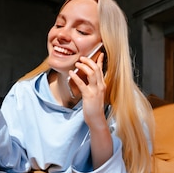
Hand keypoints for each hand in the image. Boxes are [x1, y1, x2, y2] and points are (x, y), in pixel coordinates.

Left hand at [68, 53, 111, 167]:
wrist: (96, 119)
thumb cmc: (94, 107)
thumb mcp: (96, 94)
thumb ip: (93, 86)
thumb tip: (87, 79)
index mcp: (102, 85)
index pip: (102, 70)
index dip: (100, 61)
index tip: (99, 53)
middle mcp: (100, 86)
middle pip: (96, 69)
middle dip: (89, 61)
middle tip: (82, 58)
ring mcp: (95, 90)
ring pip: (92, 73)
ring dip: (84, 67)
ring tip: (77, 63)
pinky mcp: (89, 95)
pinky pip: (82, 84)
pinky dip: (76, 77)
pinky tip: (71, 73)